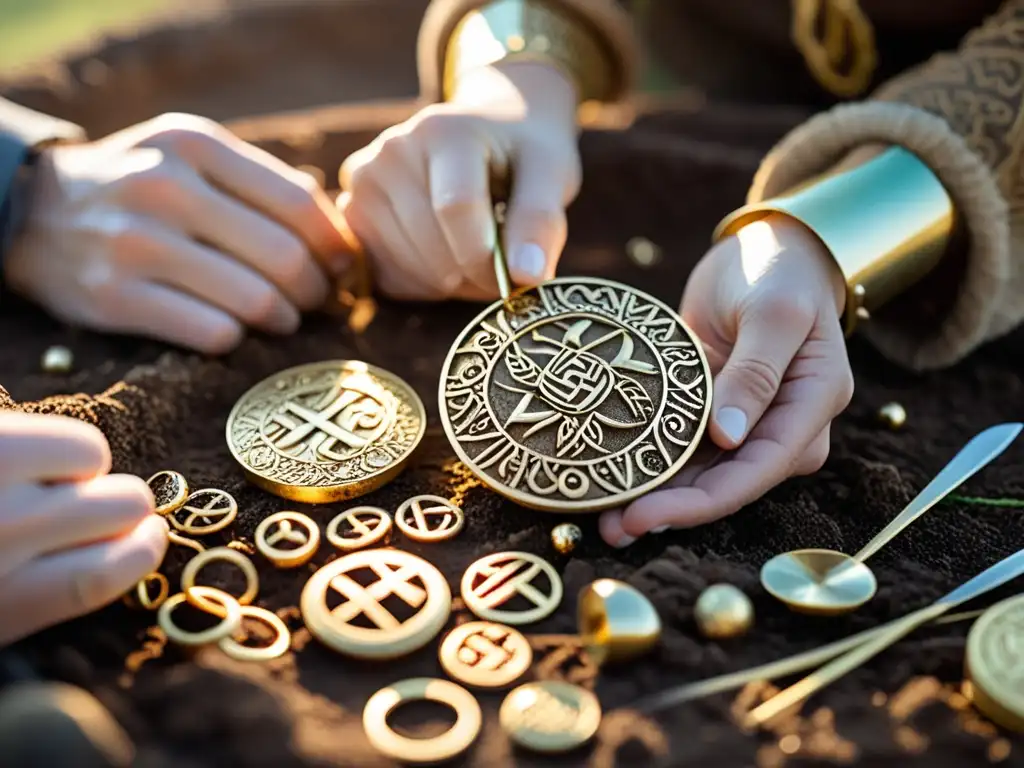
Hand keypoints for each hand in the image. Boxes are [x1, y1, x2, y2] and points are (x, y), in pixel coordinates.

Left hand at [0, 412, 166, 646]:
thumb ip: (35, 593)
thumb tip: (116, 557)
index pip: (99, 580)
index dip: (138, 556)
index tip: (151, 539)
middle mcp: (3, 542)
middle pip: (120, 511)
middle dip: (116, 504)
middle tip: (92, 502)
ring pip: (99, 463)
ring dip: (83, 467)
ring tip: (46, 474)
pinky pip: (72, 440)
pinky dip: (61, 443)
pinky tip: (25, 454)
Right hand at [4, 113, 351, 353]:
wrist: (30, 211)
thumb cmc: (136, 185)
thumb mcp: (189, 156)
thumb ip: (260, 180)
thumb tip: (335, 220)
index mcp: (195, 146)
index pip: (298, 204)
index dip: (336, 245)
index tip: (344, 267)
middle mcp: (165, 189)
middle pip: (285, 258)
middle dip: (317, 290)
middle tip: (317, 300)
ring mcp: (137, 245)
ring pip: (256, 301)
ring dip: (284, 319)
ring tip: (283, 318)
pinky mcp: (115, 298)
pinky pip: (213, 333)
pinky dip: (237, 339)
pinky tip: (235, 330)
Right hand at [338, 61, 580, 299]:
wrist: (489, 130)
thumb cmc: (522, 153)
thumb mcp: (551, 173)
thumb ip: (541, 220)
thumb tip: (528, 275)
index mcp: (440, 130)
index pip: (455, 209)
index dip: (489, 257)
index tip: (519, 274)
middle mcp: (390, 152)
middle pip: (432, 249)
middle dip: (476, 274)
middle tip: (504, 263)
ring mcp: (363, 185)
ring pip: (411, 270)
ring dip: (454, 283)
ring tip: (479, 253)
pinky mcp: (353, 218)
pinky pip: (391, 280)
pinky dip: (427, 286)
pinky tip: (450, 257)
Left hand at [600, 214, 854, 545]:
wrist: (768, 248)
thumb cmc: (780, 272)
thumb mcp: (775, 312)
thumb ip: (756, 372)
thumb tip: (730, 435)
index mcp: (810, 408)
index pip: (755, 472)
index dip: (701, 503)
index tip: (647, 516)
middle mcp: (781, 427)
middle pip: (725, 485)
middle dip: (670, 511)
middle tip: (611, 529)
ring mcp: (747, 423)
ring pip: (700, 474)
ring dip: (655, 496)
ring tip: (603, 517)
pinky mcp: (713, 412)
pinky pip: (682, 447)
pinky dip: (649, 462)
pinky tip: (611, 477)